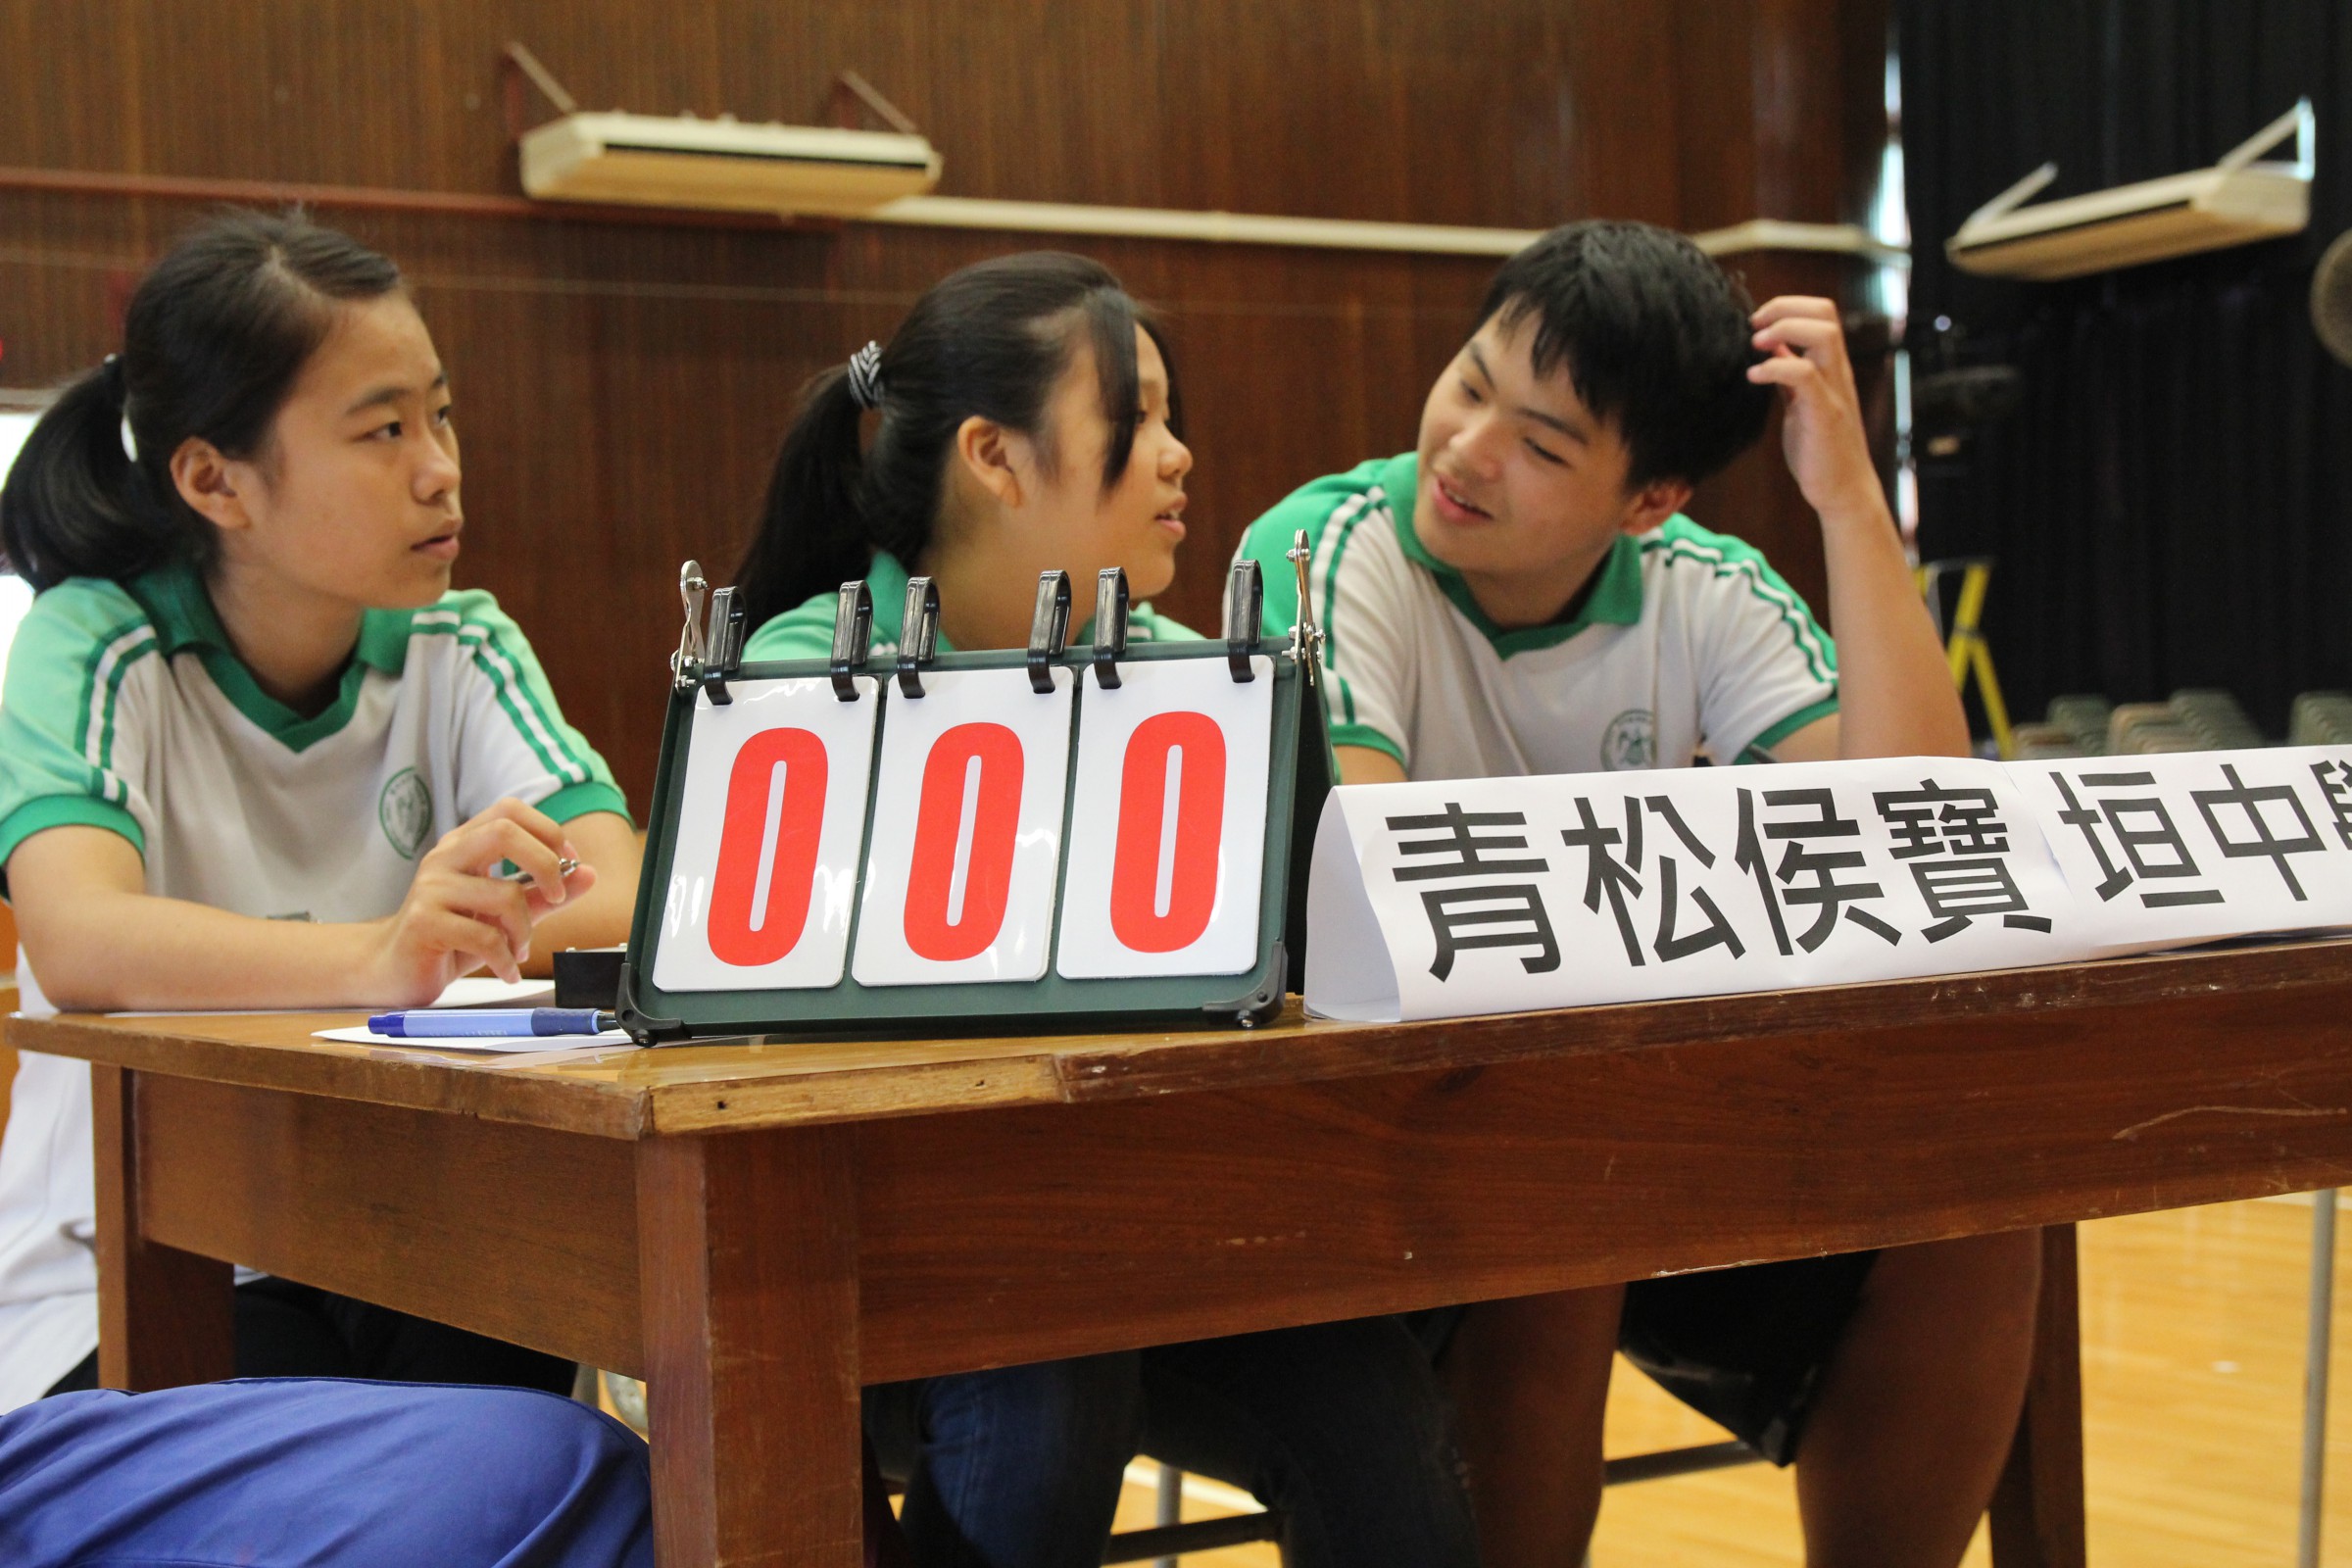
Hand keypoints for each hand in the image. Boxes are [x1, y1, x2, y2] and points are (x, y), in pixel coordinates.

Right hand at [361, 797, 599, 1002]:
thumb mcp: (503, 914)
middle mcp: (445, 857)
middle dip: (545, 865)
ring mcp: (431, 888)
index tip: (568, 861)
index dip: (547, 830)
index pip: (509, 810)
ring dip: (525, 931)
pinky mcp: (424, 922)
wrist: (394, 970)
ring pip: (503, 895)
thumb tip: (588, 873)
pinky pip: (485, 936)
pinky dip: (507, 960)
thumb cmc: (451, 937)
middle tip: (556, 897)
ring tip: (518, 951)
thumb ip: (543, 894)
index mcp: (464, 845)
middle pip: (504, 833)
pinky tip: (507, 971)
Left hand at [1748, 297, 1886, 525]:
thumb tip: (1769, 349)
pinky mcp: (1825, 414)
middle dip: (1785, 307)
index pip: (1821, 313)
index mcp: (1830, 366)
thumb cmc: (1819, 448)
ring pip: (1824, 335)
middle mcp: (1836, 372)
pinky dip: (1775, 369)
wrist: (1842, 489)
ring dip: (1784, 329)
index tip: (1756, 322)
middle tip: (1753, 325)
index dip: (1788, 306)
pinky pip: (1805, 376)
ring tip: (1755, 344)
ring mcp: (1834, 390)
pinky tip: (1753, 377)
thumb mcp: (1799, 402)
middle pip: (1825, 313)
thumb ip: (1789, 375)